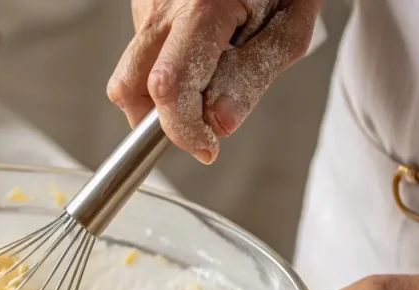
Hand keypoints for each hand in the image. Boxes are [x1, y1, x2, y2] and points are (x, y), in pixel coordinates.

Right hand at [107, 0, 321, 163]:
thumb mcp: (289, 26)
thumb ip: (253, 75)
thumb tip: (220, 122)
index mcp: (201, 8)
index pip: (169, 88)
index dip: (183, 130)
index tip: (207, 146)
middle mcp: (162, 6)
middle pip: (129, 87)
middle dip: (157, 120)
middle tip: (197, 122)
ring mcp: (146, 3)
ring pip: (132, 73)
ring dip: (163, 91)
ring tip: (207, 72)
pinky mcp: (141, 2)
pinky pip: (142, 51)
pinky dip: (166, 64)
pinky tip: (198, 48)